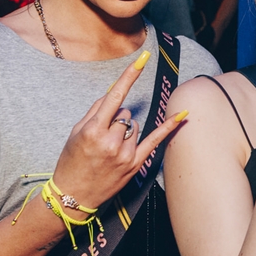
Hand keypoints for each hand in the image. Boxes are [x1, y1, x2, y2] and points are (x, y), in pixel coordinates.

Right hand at [53, 51, 185, 208]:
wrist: (73, 196)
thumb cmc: (71, 162)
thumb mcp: (75, 133)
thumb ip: (94, 111)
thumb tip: (113, 94)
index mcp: (94, 130)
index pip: (115, 96)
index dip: (129, 75)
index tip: (142, 58)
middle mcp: (111, 141)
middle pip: (125, 113)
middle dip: (116, 118)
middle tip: (103, 135)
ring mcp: (125, 153)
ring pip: (135, 126)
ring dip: (126, 130)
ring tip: (109, 149)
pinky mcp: (135, 164)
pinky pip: (155, 140)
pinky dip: (169, 127)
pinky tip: (184, 114)